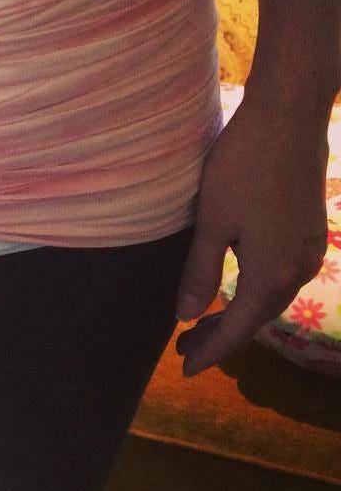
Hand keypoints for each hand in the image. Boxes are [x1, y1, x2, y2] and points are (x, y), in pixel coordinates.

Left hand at [174, 85, 329, 376]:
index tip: (183, 369)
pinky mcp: (308, 231)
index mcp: (273, 274)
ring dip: (236, 312)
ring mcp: (309, 250)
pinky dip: (252, 290)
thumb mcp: (213, 223)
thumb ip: (200, 272)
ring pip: (269, 297)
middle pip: (256, 317)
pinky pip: (279, 275)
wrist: (288, 120)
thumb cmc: (243, 168)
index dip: (211, 351)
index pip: (238, 328)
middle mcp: (298, 270)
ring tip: (200, 321)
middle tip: (182, 347)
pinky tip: (233, 285)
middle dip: (219, 335)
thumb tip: (186, 316)